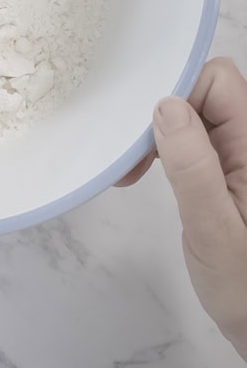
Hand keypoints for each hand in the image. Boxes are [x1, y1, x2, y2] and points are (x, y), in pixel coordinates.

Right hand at [119, 57, 246, 360]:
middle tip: (131, 159)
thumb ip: (192, 167)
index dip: (179, 94)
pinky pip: (192, 137)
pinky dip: (165, 148)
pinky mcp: (225, 169)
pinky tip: (144, 172)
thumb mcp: (214, 229)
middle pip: (203, 91)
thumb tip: (165, 105)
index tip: (146, 133)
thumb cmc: (244, 286)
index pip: (217, 82)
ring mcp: (238, 154)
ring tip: (132, 171)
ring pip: (193, 112)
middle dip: (161, 112)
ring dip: (159, 132)